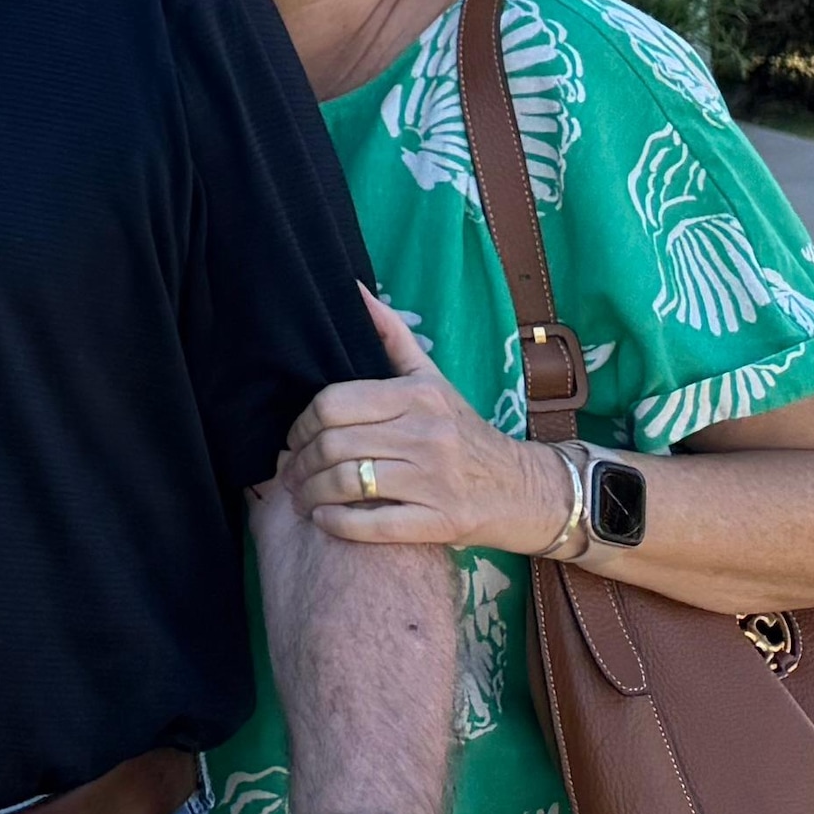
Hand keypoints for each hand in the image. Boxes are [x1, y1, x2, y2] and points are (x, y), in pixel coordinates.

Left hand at [286, 294, 548, 553]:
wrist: (524, 489)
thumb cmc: (465, 431)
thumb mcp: (432, 379)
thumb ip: (391, 336)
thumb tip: (353, 289)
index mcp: (417, 396)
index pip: (333, 402)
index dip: (300, 423)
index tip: (295, 438)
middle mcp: (427, 434)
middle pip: (333, 444)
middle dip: (299, 462)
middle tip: (290, 472)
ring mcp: (435, 481)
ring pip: (347, 483)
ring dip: (310, 493)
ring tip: (301, 496)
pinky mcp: (441, 522)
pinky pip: (372, 524)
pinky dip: (336, 522)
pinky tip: (324, 518)